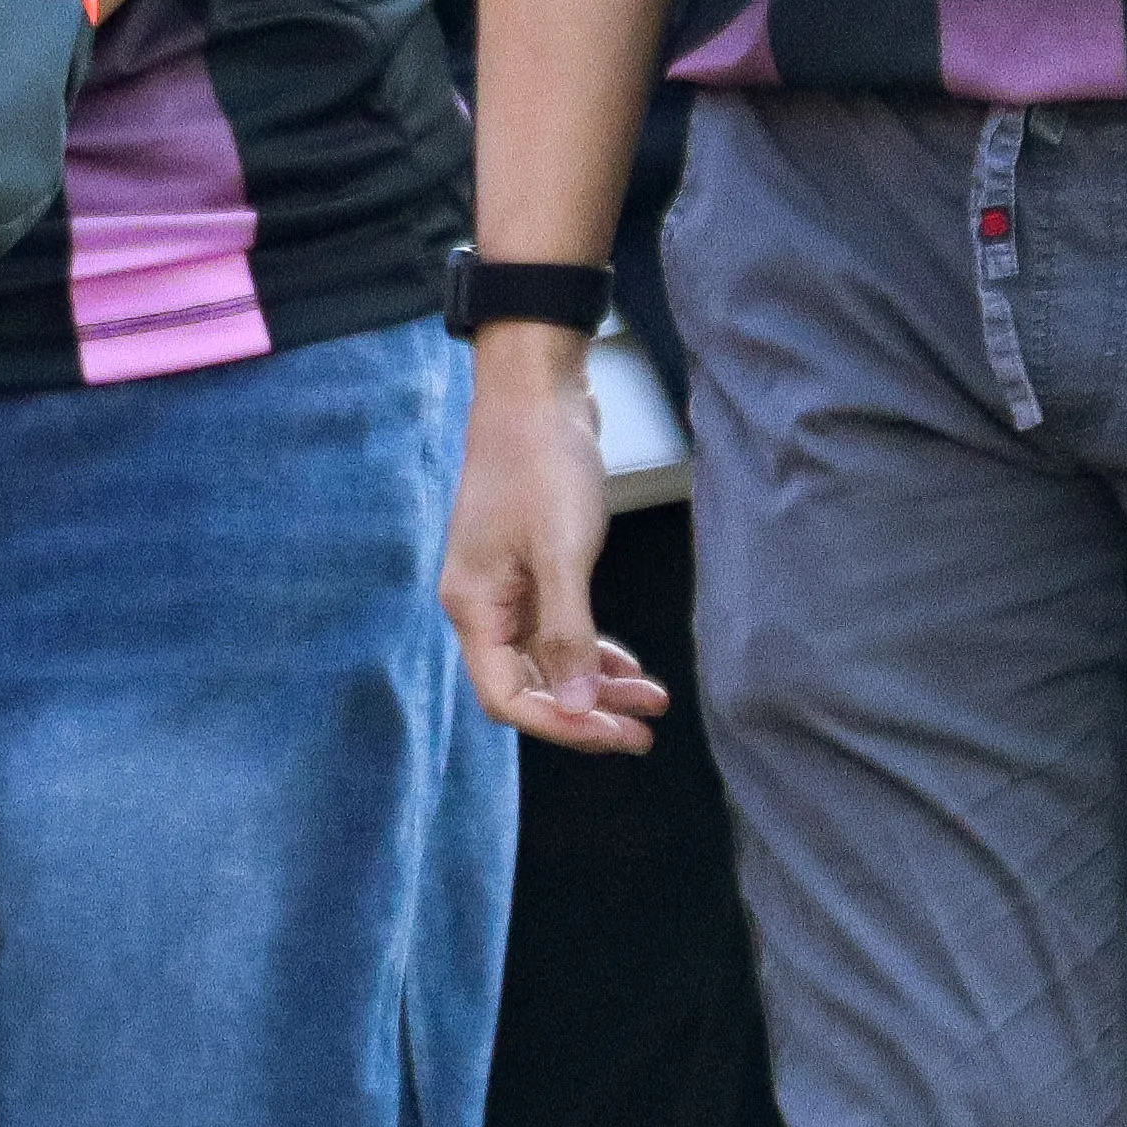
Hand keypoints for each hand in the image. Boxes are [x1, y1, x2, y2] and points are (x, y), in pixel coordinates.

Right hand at [447, 332, 666, 753]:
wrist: (537, 394)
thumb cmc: (542, 463)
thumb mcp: (562, 553)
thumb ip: (568, 633)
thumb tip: (577, 705)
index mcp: (475, 606)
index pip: (508, 697)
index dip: (562, 724)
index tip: (617, 732)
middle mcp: (482, 604)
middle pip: (529, 686)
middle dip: (587, 712)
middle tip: (643, 732)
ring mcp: (505, 587)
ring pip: (547, 661)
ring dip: (596, 685)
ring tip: (651, 700)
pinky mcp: (528, 568)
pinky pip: (557, 630)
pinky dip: (591, 650)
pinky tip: (626, 663)